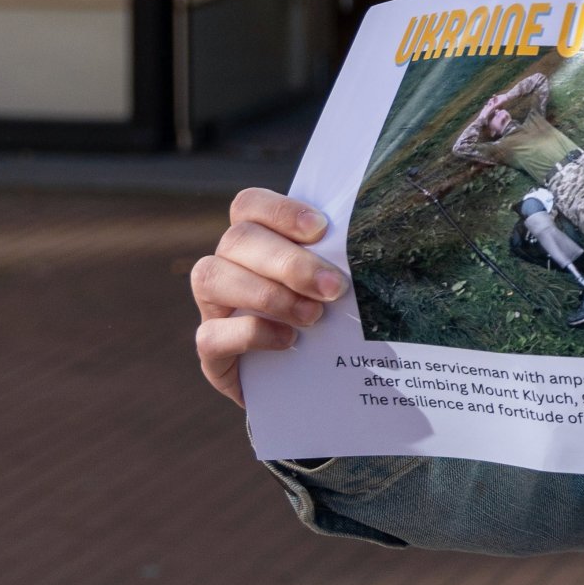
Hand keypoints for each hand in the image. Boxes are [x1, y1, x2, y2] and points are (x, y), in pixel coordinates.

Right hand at [190, 188, 345, 408]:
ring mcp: (213, 307)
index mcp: (258, 239)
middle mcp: (228, 265)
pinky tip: (288, 340)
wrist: (320, 379)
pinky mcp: (210, 351)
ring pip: (211, 277)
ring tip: (314, 315)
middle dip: (289, 263)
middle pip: (237, 240)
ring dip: (268, 294)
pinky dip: (251, 333)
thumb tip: (373, 241)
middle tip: (334, 286)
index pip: (249, 204)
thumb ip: (340, 258)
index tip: (321, 229)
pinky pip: (210, 334)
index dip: (280, 211)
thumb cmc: (334, 317)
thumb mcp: (339, 282)